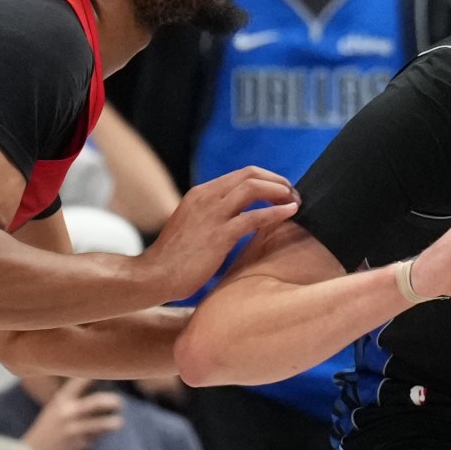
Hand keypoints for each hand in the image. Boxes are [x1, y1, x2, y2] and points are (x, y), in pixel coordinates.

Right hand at [19, 376, 122, 449]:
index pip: (81, 381)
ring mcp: (75, 428)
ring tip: (118, 422)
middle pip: (97, 402)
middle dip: (113, 401)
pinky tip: (100, 435)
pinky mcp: (81, 444)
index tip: (107, 372)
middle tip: (119, 403)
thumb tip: (98, 391)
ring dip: (114, 422)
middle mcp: (68, 412)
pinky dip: (101, 436)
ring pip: (103, 423)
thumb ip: (71, 399)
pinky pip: (98, 437)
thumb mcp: (54, 409)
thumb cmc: (47, 429)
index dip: (96, 375)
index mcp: (61, 399)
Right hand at [141, 167, 298, 302]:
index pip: (240, 175)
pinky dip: (276, 213)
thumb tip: (236, 220)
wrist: (155, 275)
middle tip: (293, 193)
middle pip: (249, 174)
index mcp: (200, 194)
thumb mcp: (192, 226)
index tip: (280, 191)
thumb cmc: (174, 258)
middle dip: (276, 181)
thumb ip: (211, 218)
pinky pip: (254, 217)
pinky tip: (290, 213)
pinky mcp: (219, 235)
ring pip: (253, 188)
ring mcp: (212, 214)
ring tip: (295, 201)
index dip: (266, 179)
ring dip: (279, 192)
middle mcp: (206, 197)